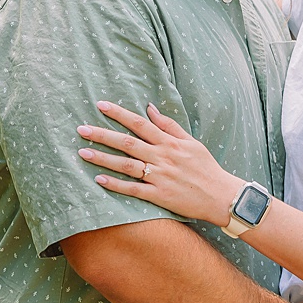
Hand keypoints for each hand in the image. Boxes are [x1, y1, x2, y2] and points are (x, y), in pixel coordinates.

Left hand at [78, 102, 241, 226]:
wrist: (221, 196)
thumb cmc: (206, 167)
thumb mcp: (191, 142)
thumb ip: (169, 126)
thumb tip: (150, 109)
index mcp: (169, 142)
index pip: (140, 123)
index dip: (119, 114)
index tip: (100, 105)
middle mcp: (162, 157)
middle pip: (127, 142)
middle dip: (103, 134)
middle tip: (81, 129)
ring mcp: (160, 176)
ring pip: (126, 165)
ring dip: (103, 158)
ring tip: (82, 153)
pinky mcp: (159, 195)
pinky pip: (133, 189)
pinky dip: (116, 185)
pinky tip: (99, 179)